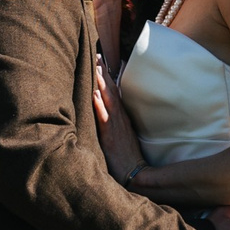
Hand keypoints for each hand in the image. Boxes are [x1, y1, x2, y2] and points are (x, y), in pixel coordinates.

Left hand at [91, 63, 145, 183]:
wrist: (135, 174)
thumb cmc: (125, 157)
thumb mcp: (121, 137)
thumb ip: (114, 124)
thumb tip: (105, 112)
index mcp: (121, 118)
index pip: (114, 93)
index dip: (107, 78)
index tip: (100, 62)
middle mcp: (120, 118)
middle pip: (111, 92)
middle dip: (104, 74)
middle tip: (97, 56)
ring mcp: (116, 126)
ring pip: (108, 101)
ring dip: (102, 84)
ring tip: (95, 68)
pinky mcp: (111, 136)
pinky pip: (104, 118)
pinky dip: (100, 105)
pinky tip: (94, 95)